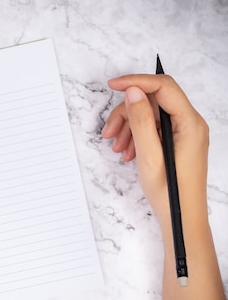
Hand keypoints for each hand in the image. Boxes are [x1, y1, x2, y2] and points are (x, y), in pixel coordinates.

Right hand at [102, 74, 208, 224]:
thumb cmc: (170, 192)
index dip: (136, 82)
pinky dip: (135, 136)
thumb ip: (141, 120)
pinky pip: (152, 128)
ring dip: (128, 127)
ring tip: (117, 147)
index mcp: (189, 123)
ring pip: (149, 114)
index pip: (163, 87)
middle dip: (127, 112)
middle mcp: (189, 123)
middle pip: (153, 101)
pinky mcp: (175, 141)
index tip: (114, 85)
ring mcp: (183, 132)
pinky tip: (127, 152)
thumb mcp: (149, 155)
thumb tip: (133, 92)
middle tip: (109, 131)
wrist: (181, 217)